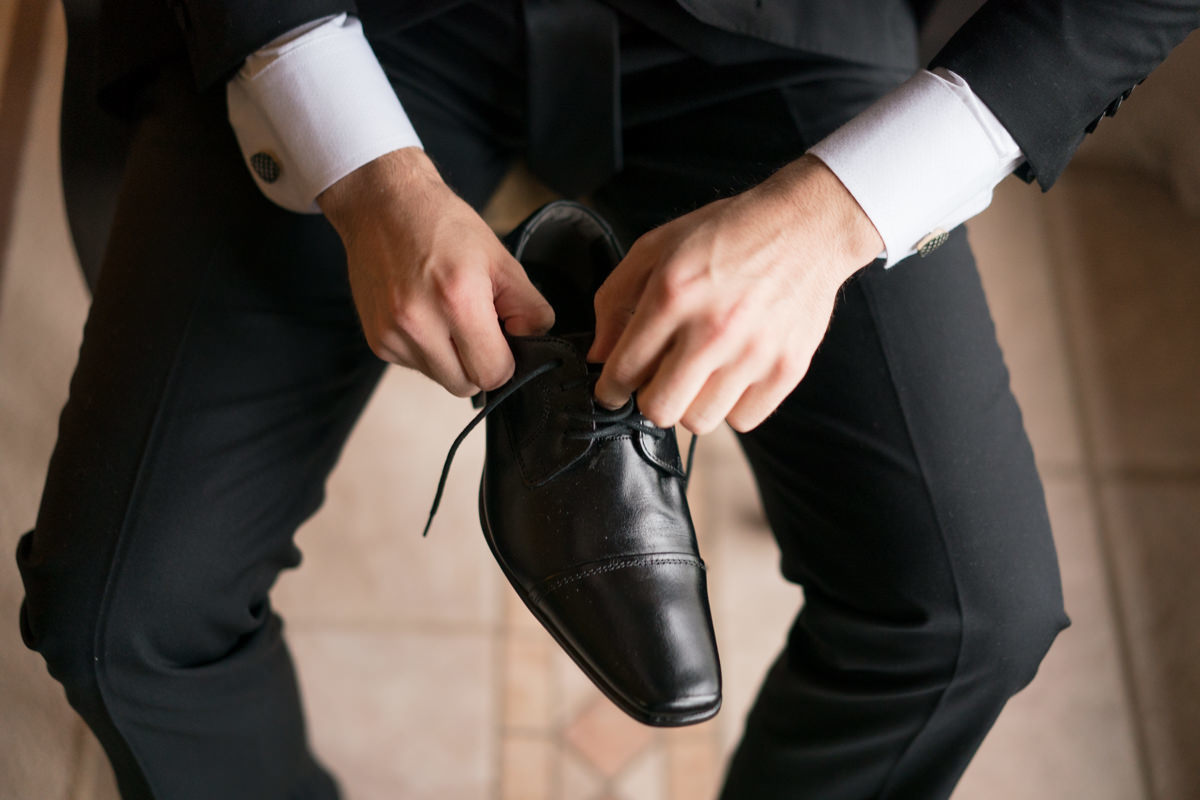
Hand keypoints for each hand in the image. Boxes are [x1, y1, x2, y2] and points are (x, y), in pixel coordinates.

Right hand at [319, 148, 554, 396]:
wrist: (383, 205)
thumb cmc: (444, 226)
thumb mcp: (501, 259)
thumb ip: (528, 307)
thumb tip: (535, 341)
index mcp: (458, 301)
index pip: (493, 374)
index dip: (506, 361)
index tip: (503, 338)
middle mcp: (419, 324)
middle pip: (466, 386)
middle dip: (479, 364)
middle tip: (476, 326)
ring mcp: (393, 336)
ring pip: (440, 379)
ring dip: (452, 359)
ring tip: (447, 316)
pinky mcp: (377, 342)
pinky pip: (416, 366)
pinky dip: (427, 350)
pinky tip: (424, 314)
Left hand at [588, 154, 882, 432]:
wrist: (807, 225)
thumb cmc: (728, 234)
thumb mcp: (658, 247)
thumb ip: (616, 299)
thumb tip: (599, 356)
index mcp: (673, 295)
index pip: (623, 371)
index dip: (609, 388)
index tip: (614, 389)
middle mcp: (713, 329)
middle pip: (659, 410)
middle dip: (649, 399)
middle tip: (658, 380)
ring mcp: (754, 353)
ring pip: (700, 421)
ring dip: (692, 403)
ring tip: (700, 373)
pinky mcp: (787, 369)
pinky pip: (743, 420)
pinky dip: (732, 405)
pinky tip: (732, 374)